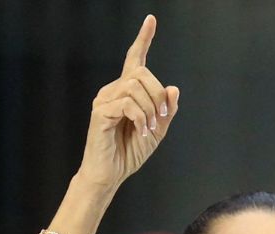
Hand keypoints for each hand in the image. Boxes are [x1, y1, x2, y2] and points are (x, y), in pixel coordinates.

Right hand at [78, 15, 179, 189]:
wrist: (112, 172)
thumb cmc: (131, 151)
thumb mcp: (158, 130)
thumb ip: (166, 110)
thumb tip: (174, 88)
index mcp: (127, 91)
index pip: (135, 59)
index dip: (143, 39)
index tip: (151, 20)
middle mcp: (113, 90)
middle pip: (142, 73)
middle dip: (159, 95)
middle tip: (161, 117)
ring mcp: (104, 99)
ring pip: (135, 87)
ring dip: (151, 108)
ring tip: (150, 128)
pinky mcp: (100, 112)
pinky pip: (127, 103)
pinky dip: (141, 117)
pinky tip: (142, 131)